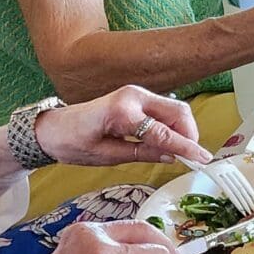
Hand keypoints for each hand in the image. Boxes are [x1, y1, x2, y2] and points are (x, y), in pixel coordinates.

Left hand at [31, 86, 207, 167]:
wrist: (51, 128)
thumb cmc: (71, 141)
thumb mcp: (107, 155)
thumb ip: (142, 153)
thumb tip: (171, 156)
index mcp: (123, 110)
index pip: (164, 131)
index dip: (186, 146)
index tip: (202, 158)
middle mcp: (133, 96)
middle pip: (178, 112)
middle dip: (189, 134)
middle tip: (190, 157)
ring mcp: (136, 94)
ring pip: (174, 110)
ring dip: (182, 130)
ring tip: (178, 152)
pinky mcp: (136, 99)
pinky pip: (163, 111)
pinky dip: (171, 126)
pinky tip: (167, 142)